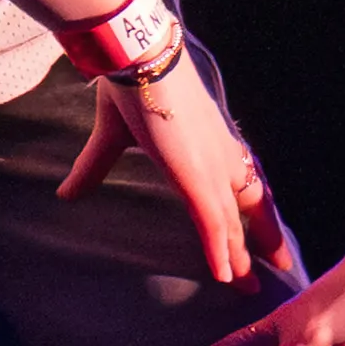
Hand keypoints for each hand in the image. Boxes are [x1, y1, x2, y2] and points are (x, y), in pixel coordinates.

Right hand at [59, 45, 287, 288]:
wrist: (139, 59)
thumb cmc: (130, 86)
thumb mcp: (114, 136)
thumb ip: (94, 166)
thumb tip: (68, 192)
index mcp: (210, 145)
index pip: (241, 185)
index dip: (252, 211)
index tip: (262, 233)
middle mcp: (220, 158)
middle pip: (251, 207)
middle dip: (262, 240)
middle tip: (276, 269)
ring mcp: (211, 168)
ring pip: (234, 221)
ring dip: (241, 255)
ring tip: (249, 285)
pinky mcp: (195, 176)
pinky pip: (213, 222)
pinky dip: (220, 250)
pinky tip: (226, 275)